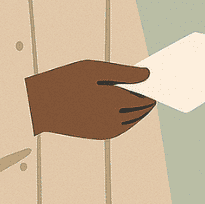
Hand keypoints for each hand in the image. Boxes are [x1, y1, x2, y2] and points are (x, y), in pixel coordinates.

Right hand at [24, 60, 155, 139]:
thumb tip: (148, 74)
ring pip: (135, 118)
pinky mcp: (100, 135)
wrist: (38, 106)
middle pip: (142, 108)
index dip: (156, 87)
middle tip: (162, 84)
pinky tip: (134, 104)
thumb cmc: (65, 81)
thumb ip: (124, 72)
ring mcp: (106, 129)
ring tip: (150, 92)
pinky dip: (132, 116)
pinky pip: (124, 126)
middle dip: (151, 96)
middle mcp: (112, 118)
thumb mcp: (94, 69)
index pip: (145, 96)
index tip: (166, 78)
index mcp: (112, 100)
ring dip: (143, 107)